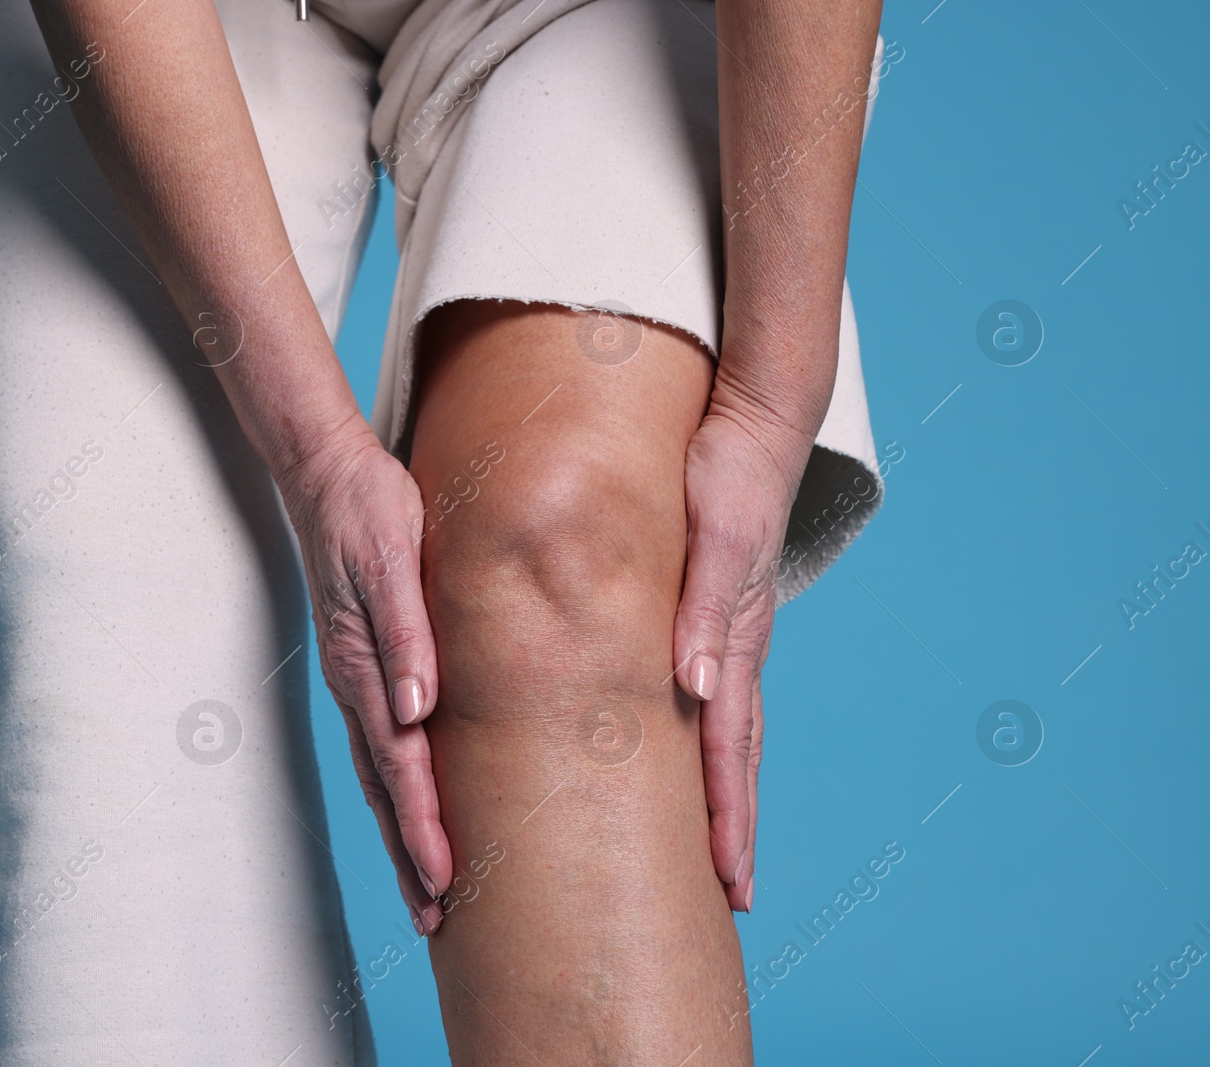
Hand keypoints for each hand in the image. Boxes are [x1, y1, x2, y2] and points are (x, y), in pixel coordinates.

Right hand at [277, 419, 452, 934]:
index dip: (423, 828)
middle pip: (385, 790)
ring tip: (429, 889)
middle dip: (410, 857)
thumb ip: (405, 633)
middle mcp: (358, 686)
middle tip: (436, 919)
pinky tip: (419, 807)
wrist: (327, 475)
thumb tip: (415, 708)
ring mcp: (358, 680)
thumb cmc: (369, 511)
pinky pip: (383, 745)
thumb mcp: (392, 561)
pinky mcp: (367, 666)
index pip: (400, 766)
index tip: (447, 881)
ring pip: (382, 775)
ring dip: (403, 835)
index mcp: (365, 668)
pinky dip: (399, 792)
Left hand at [671, 372, 816, 912]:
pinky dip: (704, 738)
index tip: (725, 882)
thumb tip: (694, 690)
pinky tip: (685, 752)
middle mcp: (733, 648)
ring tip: (714, 849)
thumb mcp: (718, 542)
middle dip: (730, 828)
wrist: (753, 421)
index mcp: (734, 642)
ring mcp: (726, 633)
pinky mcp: (712, 610)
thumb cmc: (731, 477)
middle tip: (728, 895)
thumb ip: (704, 612)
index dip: (725, 819)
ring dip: (720, 793)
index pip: (728, 749)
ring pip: (724, 730)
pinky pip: (708, 690)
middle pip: (733, 756)